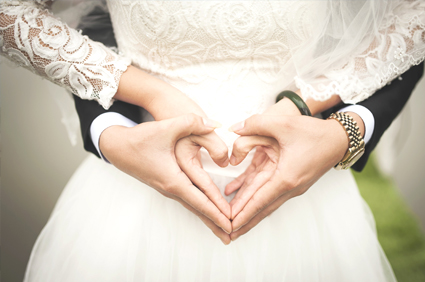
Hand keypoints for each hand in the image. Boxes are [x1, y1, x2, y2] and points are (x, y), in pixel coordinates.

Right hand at [100, 114, 231, 243]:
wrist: (116, 147)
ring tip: (222, 229)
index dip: (217, 212)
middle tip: (232, 236)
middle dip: (215, 223)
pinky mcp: (166, 184)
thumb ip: (192, 123)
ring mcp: (167, 188)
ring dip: (208, 217)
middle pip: (197, 210)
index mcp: (173, 179)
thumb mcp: (166, 127)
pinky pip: (187, 199)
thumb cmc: (140, 139)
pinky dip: (200, 207)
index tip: (231, 224)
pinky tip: (206, 210)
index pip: (200, 201)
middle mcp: (170, 188)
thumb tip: (216, 124)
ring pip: (192, 206)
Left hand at [226, 113, 349, 240]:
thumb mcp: (283, 123)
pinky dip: (255, 196)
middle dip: (244, 221)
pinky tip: (238, 193)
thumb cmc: (313, 132)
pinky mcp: (291, 181)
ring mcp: (291, 186)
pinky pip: (269, 192)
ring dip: (249, 212)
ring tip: (234, 223)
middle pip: (261, 208)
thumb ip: (256, 124)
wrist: (339, 139)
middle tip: (227, 233)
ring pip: (265, 203)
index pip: (259, 201)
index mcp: (286, 177)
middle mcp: (289, 187)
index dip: (242, 213)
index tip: (229, 226)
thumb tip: (234, 128)